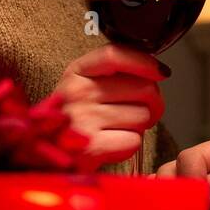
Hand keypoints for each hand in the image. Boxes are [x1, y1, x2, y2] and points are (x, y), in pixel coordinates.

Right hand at [53, 44, 167, 165]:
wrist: (49, 154)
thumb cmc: (74, 118)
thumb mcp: (83, 84)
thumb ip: (114, 72)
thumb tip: (158, 72)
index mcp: (76, 71)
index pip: (116, 55)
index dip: (145, 62)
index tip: (160, 72)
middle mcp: (77, 92)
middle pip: (143, 88)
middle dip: (152, 102)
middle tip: (140, 111)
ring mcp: (83, 120)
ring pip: (142, 115)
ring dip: (140, 125)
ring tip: (120, 128)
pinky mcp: (92, 148)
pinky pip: (134, 141)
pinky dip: (130, 145)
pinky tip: (113, 143)